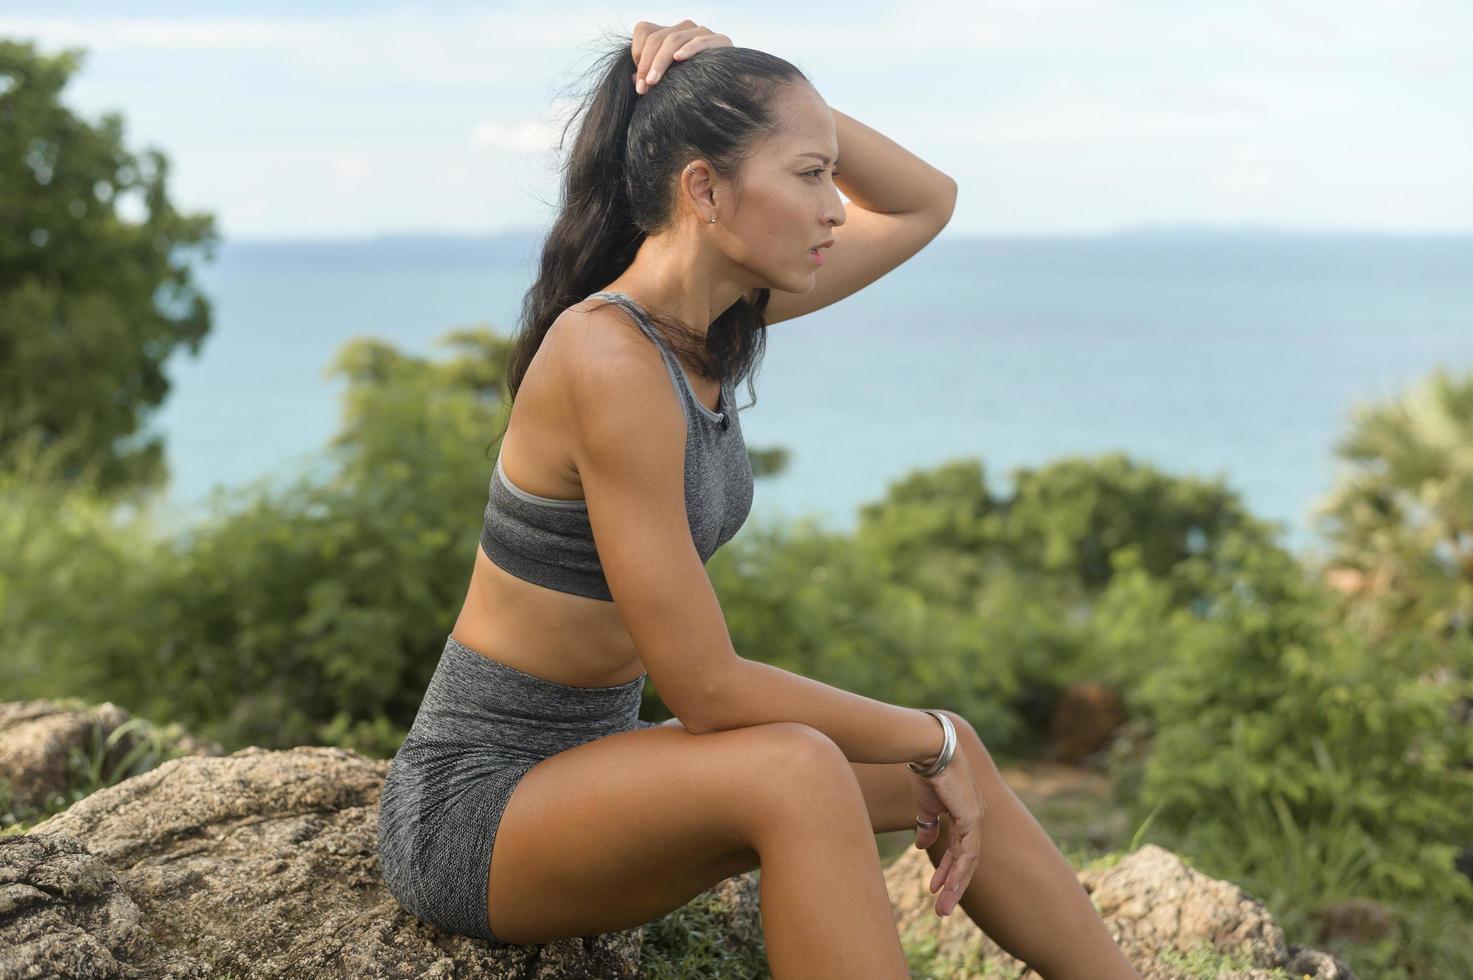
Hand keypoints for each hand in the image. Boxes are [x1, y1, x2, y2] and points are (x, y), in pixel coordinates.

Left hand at [630, 19, 731, 93]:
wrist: (730, 89)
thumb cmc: (695, 86)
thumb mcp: (668, 80)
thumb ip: (651, 76)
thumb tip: (633, 79)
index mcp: (669, 33)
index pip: (644, 30)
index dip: (637, 52)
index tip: (638, 81)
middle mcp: (684, 28)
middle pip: (656, 38)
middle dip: (646, 64)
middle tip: (642, 88)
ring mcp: (702, 32)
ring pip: (674, 39)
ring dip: (660, 62)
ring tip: (653, 82)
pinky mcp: (720, 40)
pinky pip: (700, 41)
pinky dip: (689, 49)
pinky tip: (679, 59)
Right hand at [907, 749, 987, 917]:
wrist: (929, 752)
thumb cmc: (927, 774)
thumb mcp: (926, 806)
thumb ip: (928, 826)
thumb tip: (923, 846)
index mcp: (965, 815)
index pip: (959, 850)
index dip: (947, 871)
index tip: (934, 888)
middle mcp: (975, 819)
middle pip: (966, 861)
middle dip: (953, 886)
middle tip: (943, 910)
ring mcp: (976, 819)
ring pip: (968, 862)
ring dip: (955, 886)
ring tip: (943, 908)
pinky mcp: (972, 818)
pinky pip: (967, 852)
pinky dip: (958, 871)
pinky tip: (948, 886)